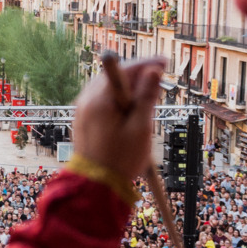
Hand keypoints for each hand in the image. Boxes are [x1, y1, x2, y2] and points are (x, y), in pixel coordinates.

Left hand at [73, 57, 163, 180]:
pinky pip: (101, 99)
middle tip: (160, 78)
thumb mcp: (140, 128)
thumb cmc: (120, 160)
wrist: (95, 185)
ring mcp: (81, 109)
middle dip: (138, 74)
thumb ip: (146, 97)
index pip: (124, 70)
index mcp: (99, 100)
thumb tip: (153, 71)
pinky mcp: (82, 119)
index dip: (146, 65)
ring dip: (128, 87)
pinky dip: (117, 98)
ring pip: (107, 87)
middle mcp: (86, 100)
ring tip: (149, 93)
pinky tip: (131, 106)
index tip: (165, 63)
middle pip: (115, 76)